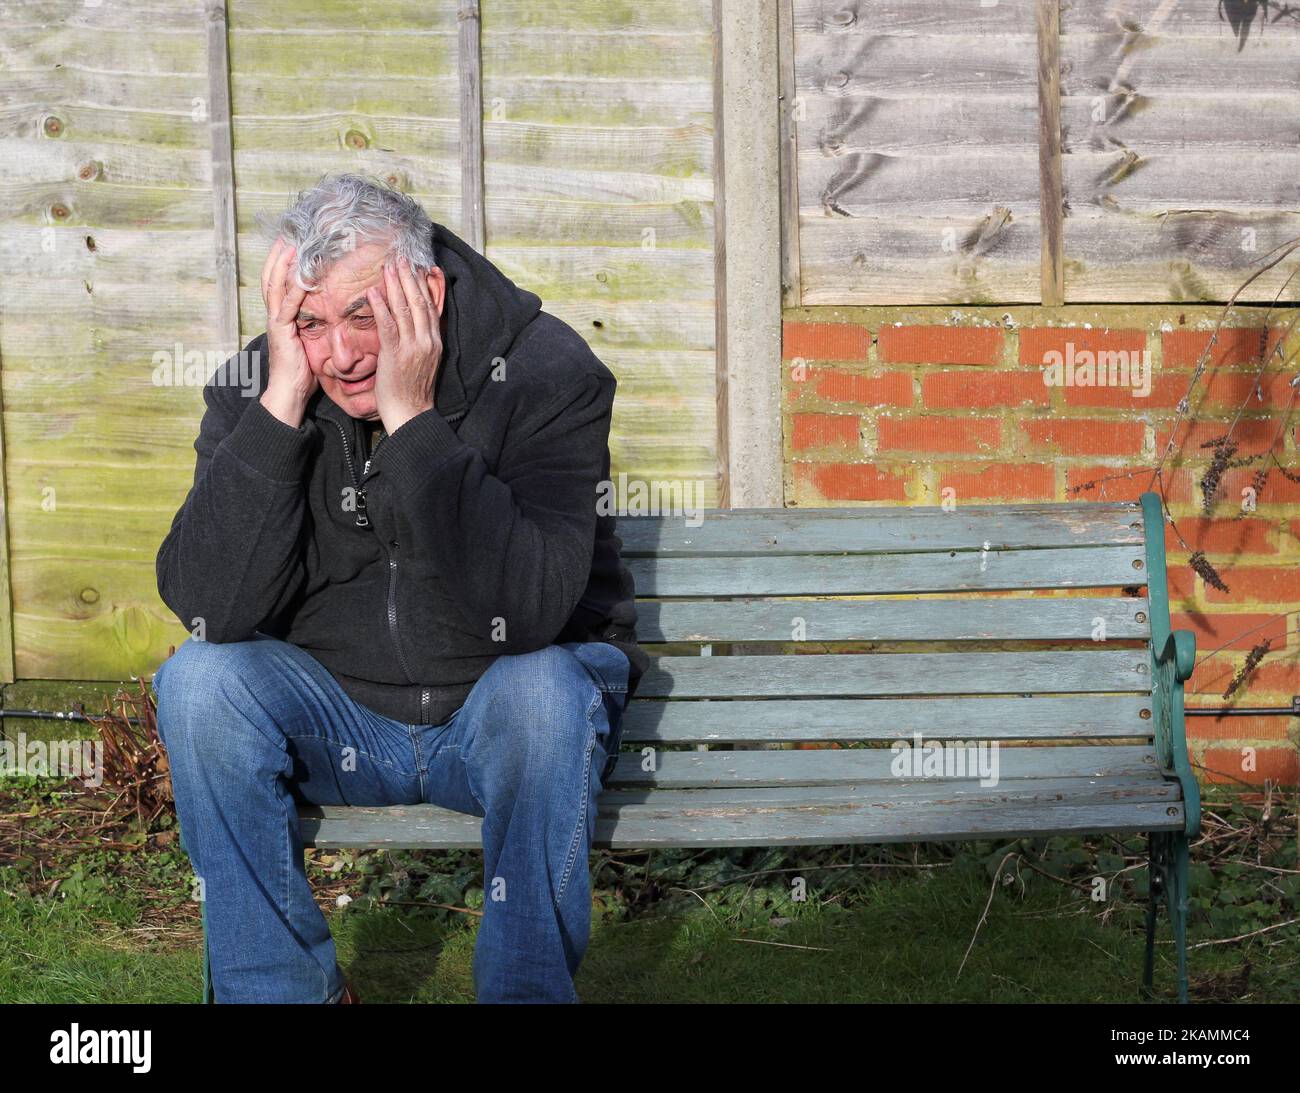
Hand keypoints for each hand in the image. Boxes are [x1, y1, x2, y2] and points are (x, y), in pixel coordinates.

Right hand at [259, 237, 317, 426]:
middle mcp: (275, 316)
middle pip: (271, 279)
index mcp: (281, 318)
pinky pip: (288, 307)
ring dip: (283, 266)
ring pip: (276, 287)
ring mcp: (276, 323)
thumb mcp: (308, 344)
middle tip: (286, 236)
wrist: (288, 393)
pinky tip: (303, 278)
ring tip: (290, 246)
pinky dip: (295, 291)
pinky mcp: (282, 332)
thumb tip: (328, 318)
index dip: (282, 264)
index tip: (290, 245)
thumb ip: (313, 327)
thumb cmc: (300, 372)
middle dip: (277, 257)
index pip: (278, 284)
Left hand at [368, 257, 442, 433]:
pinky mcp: (396, 356)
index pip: (431, 307)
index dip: (424, 285)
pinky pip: (388, 326)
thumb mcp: (423, 361)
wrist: (411, 414)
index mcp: (435, 342)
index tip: (417, 267)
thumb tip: (412, 324)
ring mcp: (413, 348)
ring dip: (396, 286)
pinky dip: (381, 308)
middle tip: (401, 258)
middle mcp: (427, 342)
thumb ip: (419, 340)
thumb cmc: (412, 391)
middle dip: (410, 278)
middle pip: (419, 303)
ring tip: (389, 266)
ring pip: (405, 310)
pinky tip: (374, 293)